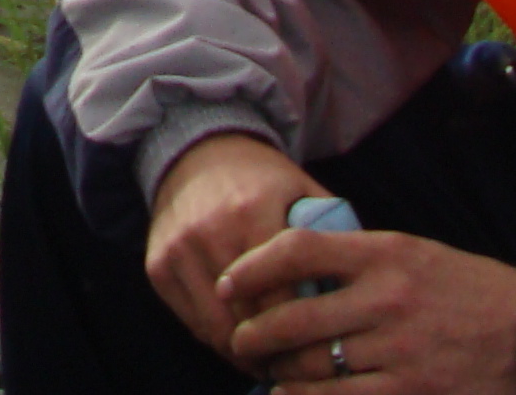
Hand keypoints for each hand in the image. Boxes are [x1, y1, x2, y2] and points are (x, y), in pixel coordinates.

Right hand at [142, 133, 321, 354]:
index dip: (304, 334)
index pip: (283, 296)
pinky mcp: (158, 265)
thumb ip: (332, 233)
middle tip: (297, 362)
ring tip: (270, 360)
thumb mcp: (303, 191)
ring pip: (217, 328)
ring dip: (244, 352)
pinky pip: (191, 321)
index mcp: (254, 212)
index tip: (320, 350)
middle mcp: (211, 232)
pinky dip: (216, 338)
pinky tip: (239, 340)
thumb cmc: (262, 180)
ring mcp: (180, 250)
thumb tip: (357, 289)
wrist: (197, 153)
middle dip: (275, 350)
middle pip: (249, 318)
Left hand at [220, 224, 515, 392]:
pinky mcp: (410, 390)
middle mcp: (386, 298)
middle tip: (240, 340)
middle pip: (294, 316)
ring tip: (265, 372)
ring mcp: (398, 348)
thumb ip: (358, 260)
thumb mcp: (414, 254)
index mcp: (385, 253)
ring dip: (278, 372)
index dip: (252, 267)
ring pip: (311, 364)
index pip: (298, 251)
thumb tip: (294, 270)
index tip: (228, 284)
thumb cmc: (467, 290)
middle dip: (255, 333)